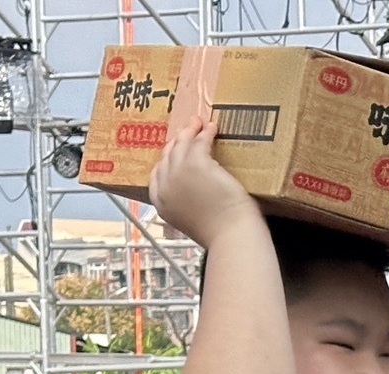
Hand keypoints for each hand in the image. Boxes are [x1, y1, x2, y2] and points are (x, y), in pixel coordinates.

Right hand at [148, 119, 260, 248]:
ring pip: (180, 145)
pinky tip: (212, 127)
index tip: (173, 152)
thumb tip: (192, 197)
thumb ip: (186, 207)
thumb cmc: (221, 234)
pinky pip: (199, 141)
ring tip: (198, 123)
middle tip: (186, 131)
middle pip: (167, 156)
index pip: (156, 174)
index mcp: (161, 203)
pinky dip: (205, 132)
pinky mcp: (196, 164)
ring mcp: (178, 173)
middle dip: (176, 142)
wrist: (231, 236)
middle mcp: (165, 186)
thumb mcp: (194, 222)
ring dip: (189, 131)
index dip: (165, 160)